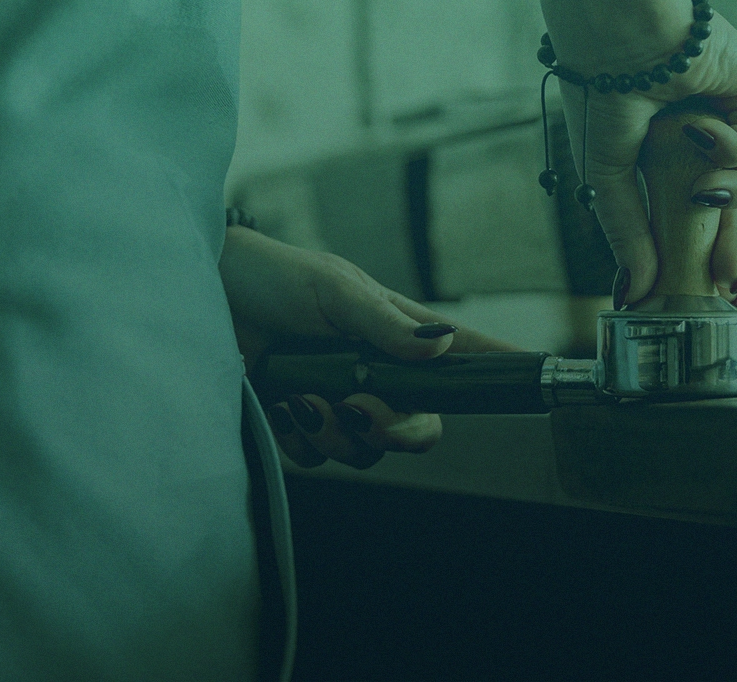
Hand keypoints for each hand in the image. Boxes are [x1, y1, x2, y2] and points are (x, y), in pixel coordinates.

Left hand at [219, 226, 519, 468]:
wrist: (202, 299)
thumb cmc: (274, 277)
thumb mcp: (334, 290)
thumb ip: (386, 324)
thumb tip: (442, 345)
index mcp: (398, 335)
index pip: (463, 356)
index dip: (500, 370)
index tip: (533, 377)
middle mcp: (378, 374)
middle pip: (420, 427)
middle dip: (395, 429)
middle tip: (360, 409)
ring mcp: (339, 402)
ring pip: (365, 451)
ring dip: (334, 431)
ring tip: (300, 394)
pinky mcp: (299, 425)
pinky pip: (317, 458)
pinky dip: (298, 438)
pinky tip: (279, 403)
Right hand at [560, 13, 736, 308]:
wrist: (622, 30)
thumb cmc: (599, 86)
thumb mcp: (606, 172)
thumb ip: (626, 229)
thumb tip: (633, 288)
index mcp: (659, 144)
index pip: (688, 203)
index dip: (696, 243)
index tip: (699, 284)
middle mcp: (697, 128)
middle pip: (729, 197)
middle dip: (730, 239)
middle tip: (725, 277)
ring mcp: (728, 109)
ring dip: (733, 193)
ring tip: (703, 190)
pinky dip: (733, 148)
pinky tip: (702, 131)